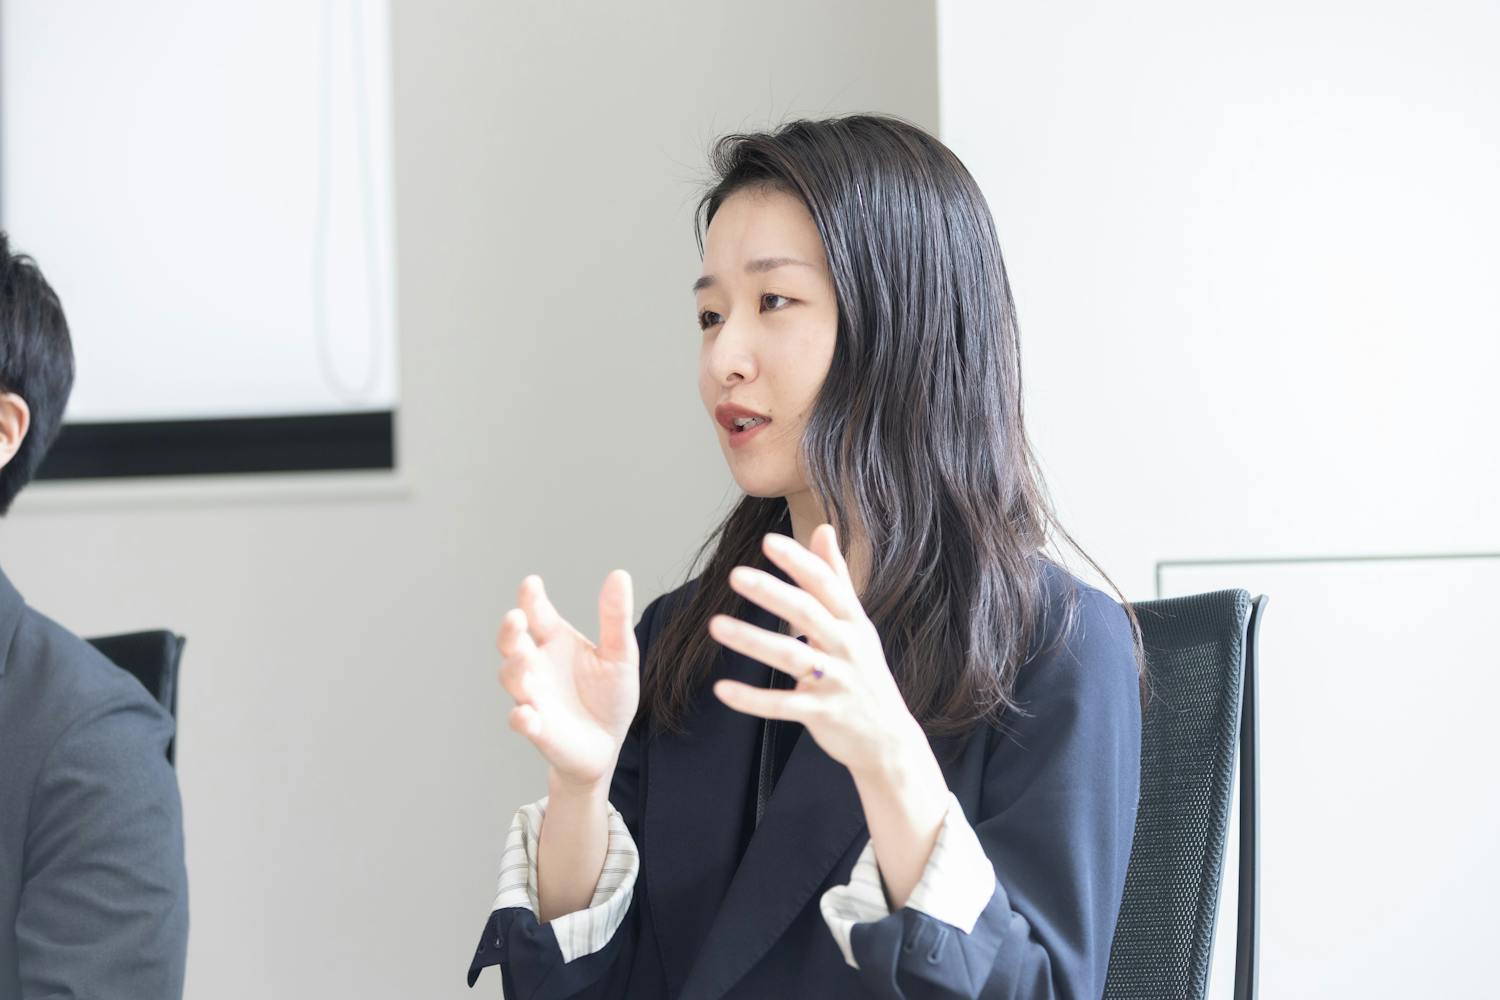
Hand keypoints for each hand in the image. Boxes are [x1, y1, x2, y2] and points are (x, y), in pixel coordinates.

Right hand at [496, 570, 637, 791]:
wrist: (608, 744)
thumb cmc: (609, 695)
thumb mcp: (620, 654)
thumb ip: (615, 617)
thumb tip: (619, 574)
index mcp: (555, 641)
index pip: (537, 613)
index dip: (531, 598)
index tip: (531, 584)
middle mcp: (536, 665)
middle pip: (512, 642)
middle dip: (510, 630)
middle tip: (516, 618)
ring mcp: (533, 696)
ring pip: (512, 679)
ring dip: (514, 669)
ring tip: (524, 659)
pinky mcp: (538, 728)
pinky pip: (522, 722)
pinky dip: (521, 718)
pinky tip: (526, 714)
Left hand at [709, 524, 922, 776]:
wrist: (888, 738)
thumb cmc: (865, 672)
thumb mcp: (857, 623)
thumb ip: (836, 577)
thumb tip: (823, 528)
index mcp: (853, 621)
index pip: (825, 584)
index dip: (798, 562)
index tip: (768, 541)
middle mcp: (847, 647)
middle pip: (807, 613)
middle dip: (772, 593)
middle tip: (735, 574)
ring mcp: (836, 682)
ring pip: (791, 656)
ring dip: (752, 640)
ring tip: (716, 625)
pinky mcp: (822, 714)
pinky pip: (782, 705)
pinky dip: (752, 698)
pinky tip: (722, 688)